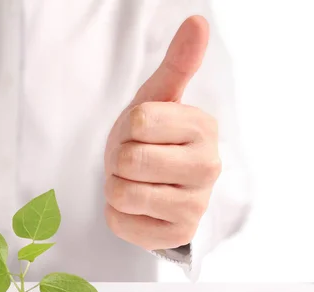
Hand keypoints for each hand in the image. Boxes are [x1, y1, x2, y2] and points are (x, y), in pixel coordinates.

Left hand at [104, 16, 220, 250]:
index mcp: (203, 128)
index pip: (138, 122)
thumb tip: (197, 21)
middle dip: (119, 160)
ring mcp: (195, 206)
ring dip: (116, 188)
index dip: (127, 130)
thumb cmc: (152, 139)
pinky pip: (120, 223)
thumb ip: (177, 65)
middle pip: (130, 160)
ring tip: (135, 184)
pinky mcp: (175, 236)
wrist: (154, 185)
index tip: (140, 135)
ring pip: (122, 193)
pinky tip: (137, 208)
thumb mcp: (158, 100)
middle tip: (134, 163)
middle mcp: (208, 168)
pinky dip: (117, 215)